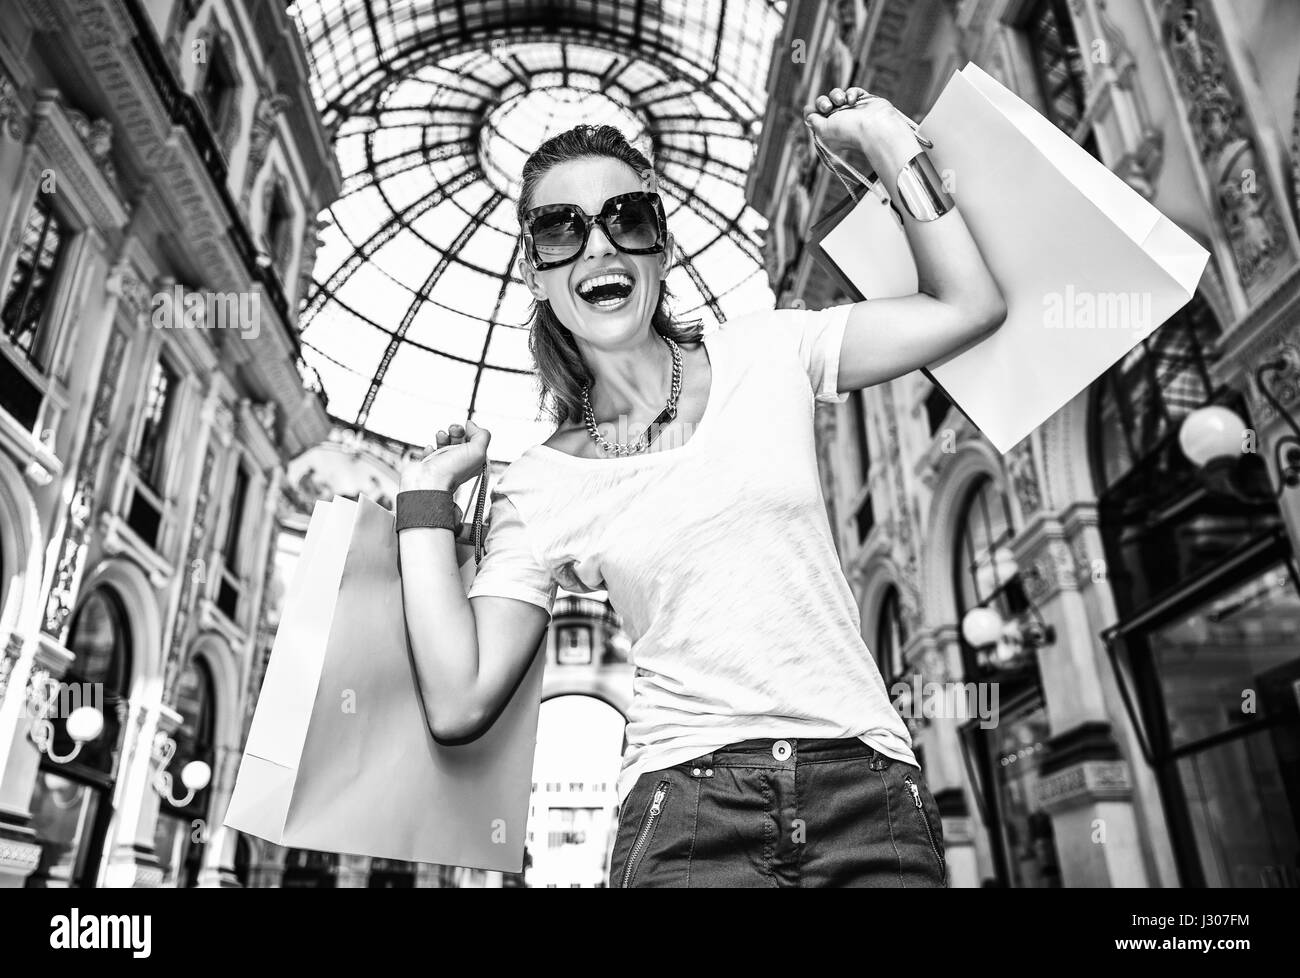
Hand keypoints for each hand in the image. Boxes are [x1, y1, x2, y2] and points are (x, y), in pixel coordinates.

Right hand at [402, 420, 489, 492]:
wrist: (429, 483)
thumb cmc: (452, 471)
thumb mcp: (478, 451)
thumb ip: (481, 435)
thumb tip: (471, 425)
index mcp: (473, 463)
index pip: (474, 443)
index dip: (470, 433)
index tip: (465, 429)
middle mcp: (459, 465)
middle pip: (458, 442)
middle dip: (455, 432)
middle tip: (452, 430)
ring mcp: (443, 466)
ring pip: (443, 445)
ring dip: (442, 437)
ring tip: (440, 436)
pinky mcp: (429, 467)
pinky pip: (429, 454)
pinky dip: (430, 449)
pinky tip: (430, 449)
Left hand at [804, 86, 921, 172]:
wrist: (873, 127)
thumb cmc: (848, 131)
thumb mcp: (823, 130)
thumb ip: (814, 122)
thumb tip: (809, 116)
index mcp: (829, 131)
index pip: (816, 118)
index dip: (811, 112)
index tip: (809, 109)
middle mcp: (840, 121)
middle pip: (824, 104)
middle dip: (822, 102)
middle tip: (827, 107)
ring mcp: (853, 111)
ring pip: (837, 95)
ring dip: (836, 95)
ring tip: (841, 101)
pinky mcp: (864, 101)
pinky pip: (853, 91)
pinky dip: (851, 93)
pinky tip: (852, 100)